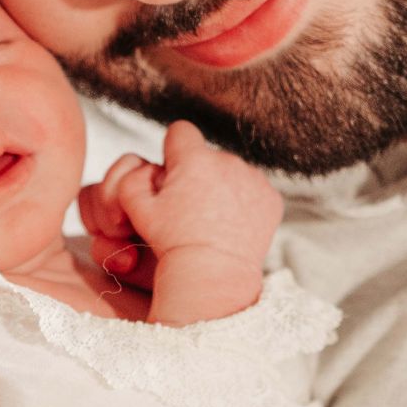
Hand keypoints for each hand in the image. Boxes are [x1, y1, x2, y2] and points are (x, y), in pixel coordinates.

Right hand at [77, 121, 281, 307]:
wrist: (212, 274)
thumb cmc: (172, 243)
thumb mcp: (138, 208)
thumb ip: (134, 176)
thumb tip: (151, 166)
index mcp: (194, 158)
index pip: (180, 132)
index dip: (173, 150)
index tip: (174, 170)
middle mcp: (227, 161)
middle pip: (208, 156)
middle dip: (199, 174)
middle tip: (191, 207)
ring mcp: (253, 179)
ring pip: (232, 173)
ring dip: (222, 188)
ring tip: (212, 219)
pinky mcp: (271, 198)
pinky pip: (254, 191)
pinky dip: (245, 204)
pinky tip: (232, 226)